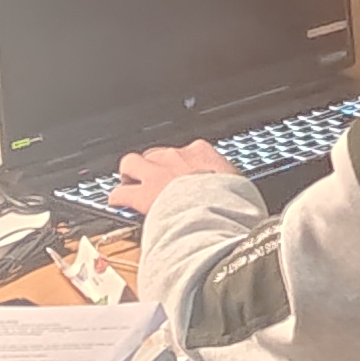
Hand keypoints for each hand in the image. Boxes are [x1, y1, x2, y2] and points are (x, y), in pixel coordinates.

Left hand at [106, 141, 232, 214]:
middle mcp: (176, 157)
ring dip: (130, 173)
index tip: (185, 175)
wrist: (215, 210)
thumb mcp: (240, 186)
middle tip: (154, 180)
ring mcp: (156, 173)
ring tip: (129, 183)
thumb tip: (242, 198)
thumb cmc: (232, 200)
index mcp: (202, 152)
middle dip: (153, 166)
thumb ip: (231, 186)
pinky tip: (117, 203)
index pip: (188, 151)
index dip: (182, 164)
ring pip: (131, 163)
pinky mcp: (141, 194)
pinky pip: (120, 192)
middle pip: (156, 154)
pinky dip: (117, 198)